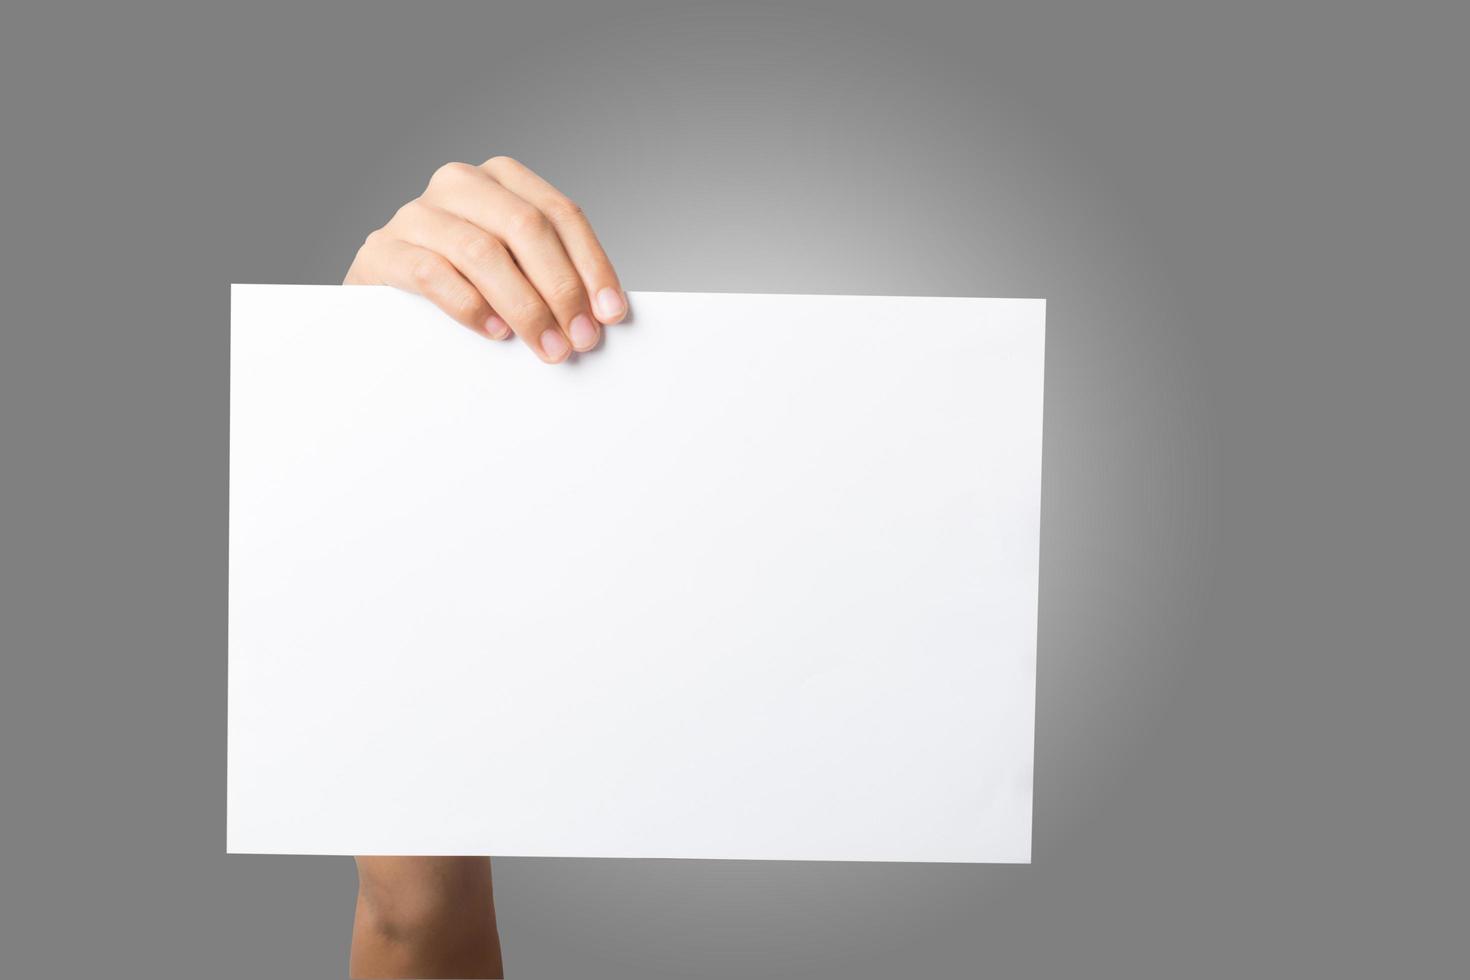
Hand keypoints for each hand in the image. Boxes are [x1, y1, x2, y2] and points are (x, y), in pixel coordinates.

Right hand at [345, 156, 625, 363]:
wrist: (380, 305)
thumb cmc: (462, 284)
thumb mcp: (513, 268)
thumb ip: (549, 273)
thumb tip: (602, 312)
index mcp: (501, 179)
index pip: (561, 214)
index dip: (592, 265)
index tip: (611, 313)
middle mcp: (459, 183)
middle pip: (525, 227)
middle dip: (562, 288)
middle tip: (581, 338)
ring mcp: (416, 213)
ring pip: (482, 251)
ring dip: (524, 306)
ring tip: (548, 346)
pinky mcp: (383, 250)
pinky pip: (433, 273)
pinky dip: (471, 306)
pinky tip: (495, 332)